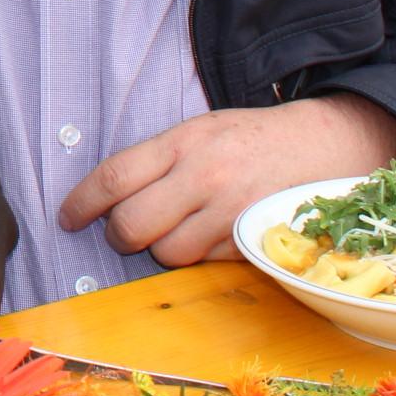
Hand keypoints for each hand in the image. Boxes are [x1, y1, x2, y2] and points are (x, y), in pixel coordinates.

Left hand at [57, 96, 395, 267]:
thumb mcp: (201, 130)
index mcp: (184, 142)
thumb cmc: (252, 139)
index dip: (83, 203)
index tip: (68, 217)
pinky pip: (206, 265)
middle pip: (133, 226)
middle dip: (120, 235)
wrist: (327, 144)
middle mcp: (205, 176)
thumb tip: (109, 197)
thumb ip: (158, 160)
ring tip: (179, 228)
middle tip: (124, 231)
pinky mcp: (254, 242)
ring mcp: (232, 213)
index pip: (115, 177)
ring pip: (169, 254)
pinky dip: (200, 257)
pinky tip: (213, 235)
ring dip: (163, 250)